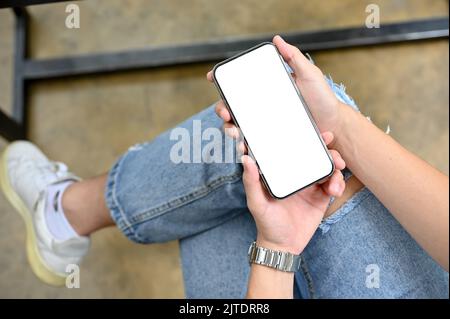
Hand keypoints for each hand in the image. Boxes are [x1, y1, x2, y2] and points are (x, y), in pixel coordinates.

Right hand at [208, 35, 343, 136]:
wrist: (334, 125)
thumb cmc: (323, 99)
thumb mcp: (309, 74)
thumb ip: (294, 57)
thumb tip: (276, 40)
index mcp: (266, 90)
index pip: (240, 85)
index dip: (223, 81)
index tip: (213, 77)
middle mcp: (262, 107)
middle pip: (232, 107)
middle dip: (222, 109)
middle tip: (225, 112)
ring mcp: (265, 125)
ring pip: (238, 127)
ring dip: (229, 130)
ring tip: (235, 134)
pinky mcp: (271, 140)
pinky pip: (253, 143)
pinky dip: (245, 146)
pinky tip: (244, 147)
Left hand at [241, 132, 344, 253]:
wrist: (284, 246)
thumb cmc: (266, 223)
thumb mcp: (256, 203)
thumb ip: (251, 182)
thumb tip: (246, 158)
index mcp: (280, 171)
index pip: (292, 149)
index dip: (304, 137)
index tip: (315, 131)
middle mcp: (295, 173)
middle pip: (314, 154)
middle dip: (327, 151)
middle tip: (334, 155)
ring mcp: (309, 183)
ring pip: (326, 167)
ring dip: (335, 167)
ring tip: (336, 175)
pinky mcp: (321, 196)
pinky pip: (333, 183)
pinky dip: (337, 183)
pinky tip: (335, 191)